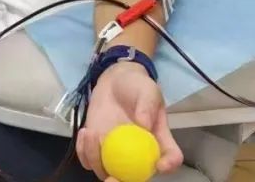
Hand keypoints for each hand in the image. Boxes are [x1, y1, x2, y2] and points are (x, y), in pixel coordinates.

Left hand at [77, 61, 181, 179]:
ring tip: (91, 133)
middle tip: (112, 178)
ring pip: (106, 171)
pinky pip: (88, 160)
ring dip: (95, 159)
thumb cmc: (136, 87)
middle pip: (134, 177)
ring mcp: (116, 152)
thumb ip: (147, 104)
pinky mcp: (98, 147)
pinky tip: (84, 132)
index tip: (160, 165)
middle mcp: (138, 152)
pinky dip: (84, 152)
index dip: (168, 165)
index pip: (170, 157)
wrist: (115, 81)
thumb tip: (144, 124)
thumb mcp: (147, 89)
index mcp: (158, 140)